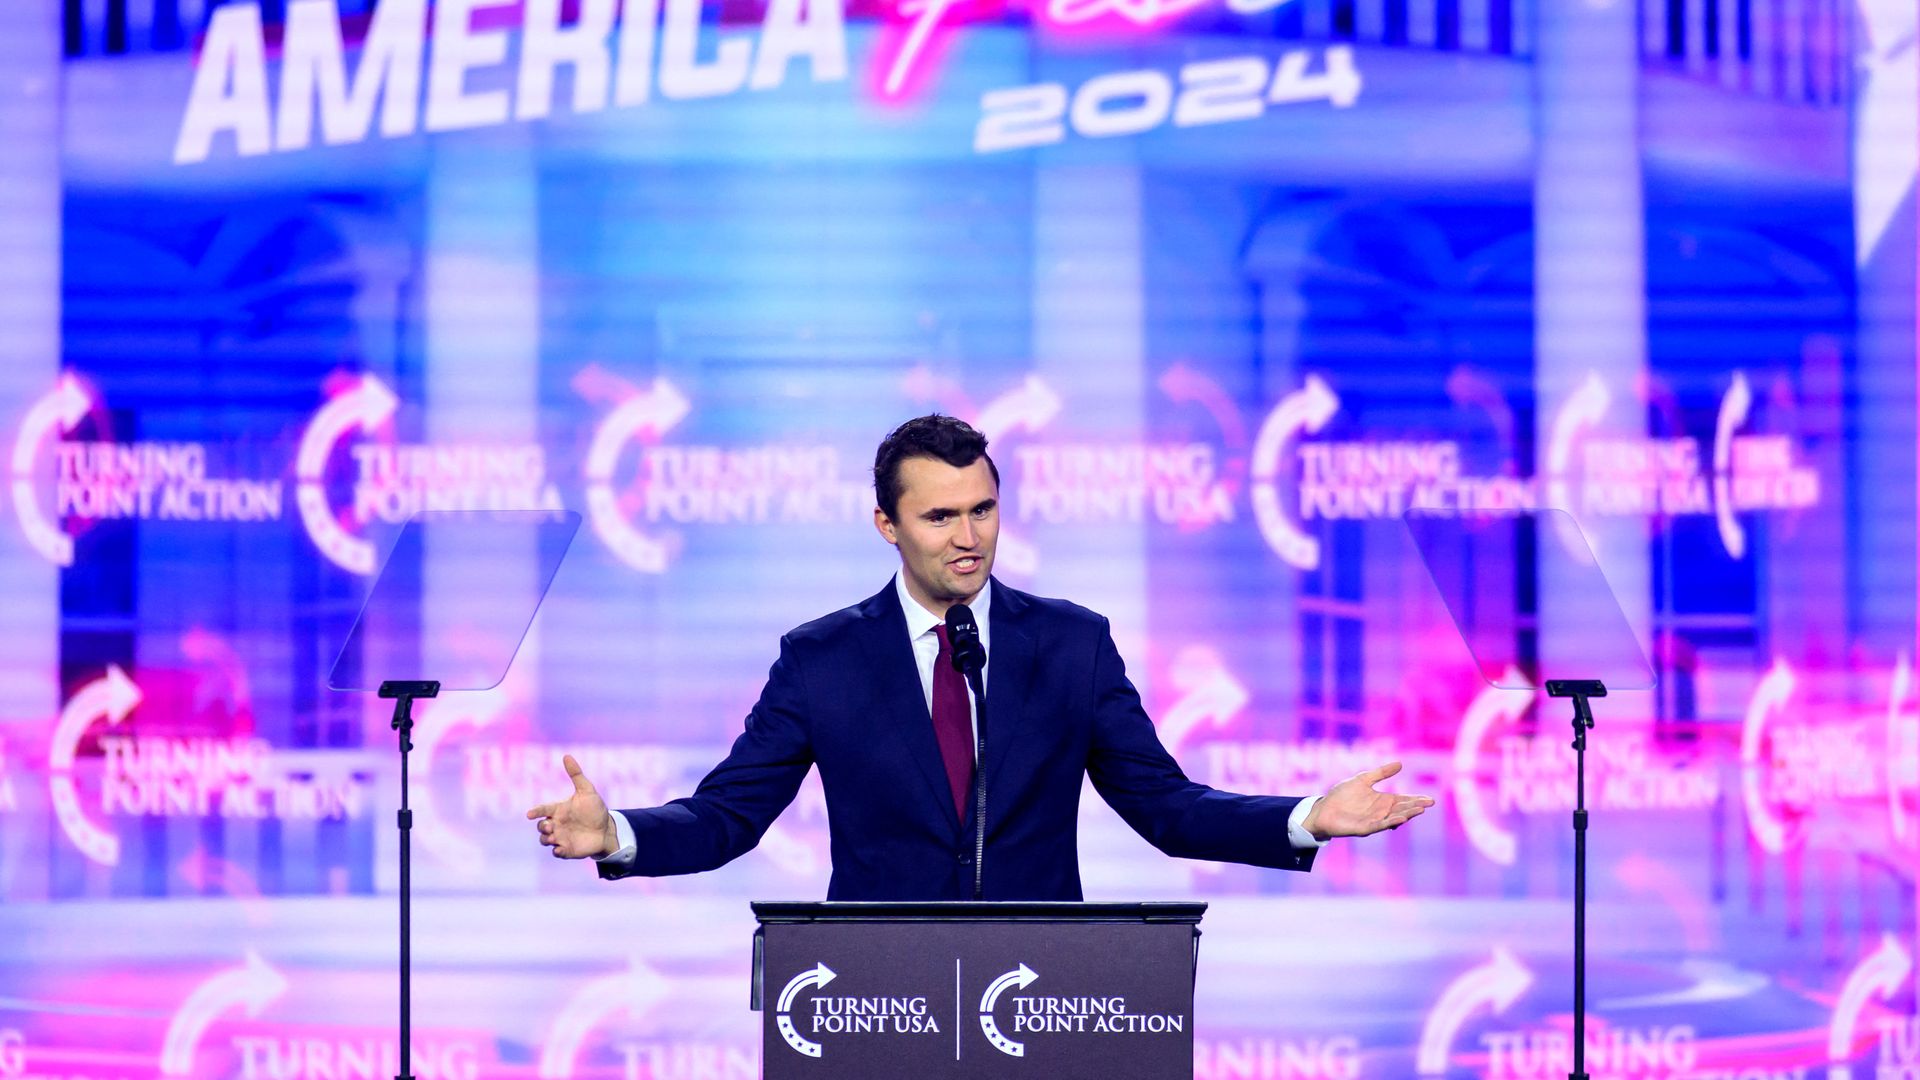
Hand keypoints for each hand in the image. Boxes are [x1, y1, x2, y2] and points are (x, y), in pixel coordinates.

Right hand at [526, 754, 617, 858]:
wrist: (607, 829)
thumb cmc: (595, 809)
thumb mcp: (587, 790)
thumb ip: (576, 774)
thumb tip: (566, 756)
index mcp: (559, 810)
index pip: (543, 810)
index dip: (536, 812)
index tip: (530, 814)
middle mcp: (557, 824)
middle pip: (541, 826)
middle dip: (542, 826)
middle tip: (551, 825)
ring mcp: (560, 837)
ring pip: (544, 840)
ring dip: (546, 839)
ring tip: (553, 836)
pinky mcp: (567, 850)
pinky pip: (556, 852)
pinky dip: (556, 851)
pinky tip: (560, 849)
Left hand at [1302, 761, 1434, 840]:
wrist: (1323, 808)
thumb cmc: (1342, 795)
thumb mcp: (1363, 779)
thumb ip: (1381, 773)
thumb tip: (1400, 763)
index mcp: (1382, 800)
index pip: (1403, 800)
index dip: (1416, 799)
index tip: (1430, 799)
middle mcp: (1381, 812)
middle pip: (1402, 809)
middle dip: (1415, 806)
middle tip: (1429, 803)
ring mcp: (1374, 820)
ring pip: (1394, 818)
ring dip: (1407, 815)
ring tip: (1419, 810)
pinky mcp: (1365, 828)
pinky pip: (1380, 826)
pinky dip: (1391, 823)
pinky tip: (1400, 819)